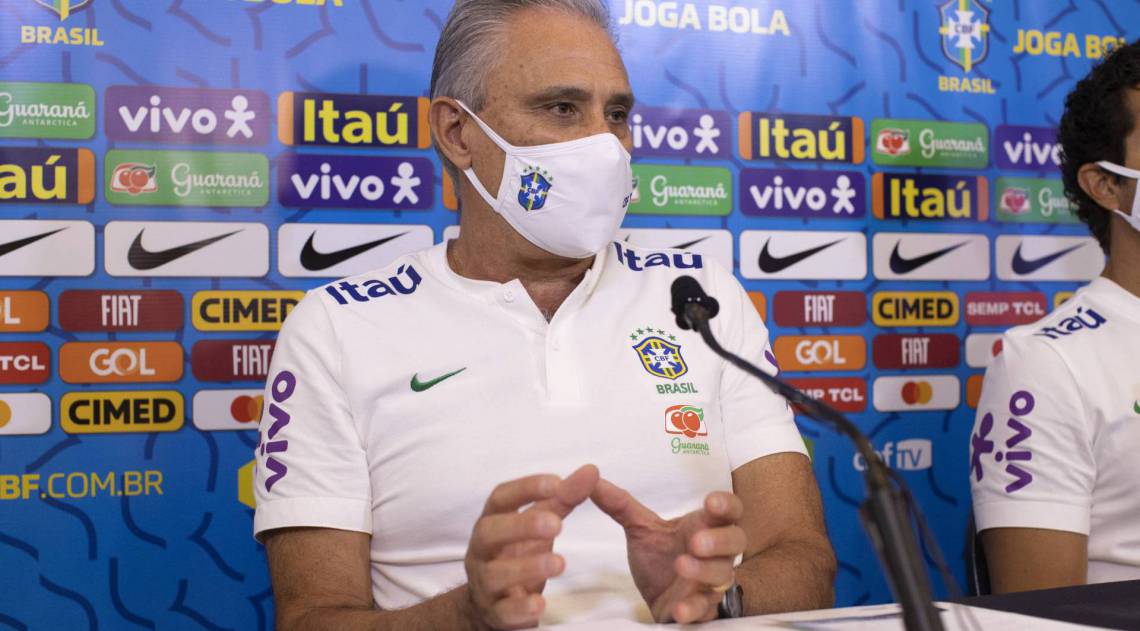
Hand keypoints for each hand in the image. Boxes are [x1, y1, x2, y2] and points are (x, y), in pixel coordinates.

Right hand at [464, 465, 599, 629]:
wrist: (491, 603)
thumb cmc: (517, 552)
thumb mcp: (539, 523)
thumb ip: (563, 498)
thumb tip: (591, 471)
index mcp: (492, 521)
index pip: (500, 498)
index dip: (525, 488)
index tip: (557, 483)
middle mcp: (481, 550)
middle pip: (489, 533)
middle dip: (521, 526)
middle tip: (557, 524)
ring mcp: (484, 583)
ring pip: (495, 573)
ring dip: (527, 567)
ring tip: (559, 563)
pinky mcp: (494, 613)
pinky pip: (503, 611)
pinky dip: (520, 607)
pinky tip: (540, 604)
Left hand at [591, 478, 745, 622]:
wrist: (659, 597)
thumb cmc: (660, 556)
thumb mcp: (639, 527)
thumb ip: (619, 504)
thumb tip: (590, 477)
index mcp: (705, 526)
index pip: (729, 510)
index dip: (725, 505)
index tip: (710, 502)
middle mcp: (716, 553)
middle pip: (736, 541)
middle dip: (719, 540)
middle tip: (696, 540)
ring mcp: (712, 582)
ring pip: (723, 575)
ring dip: (704, 571)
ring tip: (681, 565)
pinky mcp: (703, 608)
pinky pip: (707, 609)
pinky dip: (694, 608)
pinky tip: (680, 608)